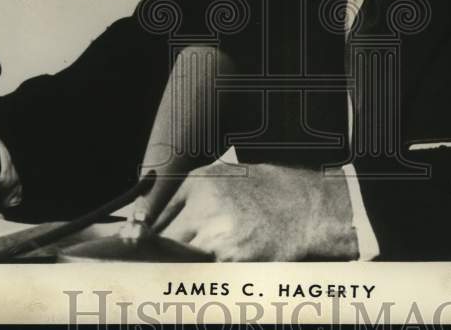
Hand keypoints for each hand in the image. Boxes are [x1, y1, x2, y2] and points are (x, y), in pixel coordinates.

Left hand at [152, 160, 357, 260]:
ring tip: (202, 259)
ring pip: (182, 259)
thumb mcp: (226, 176)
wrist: (307, 208)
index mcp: (200, 182)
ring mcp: (218, 236)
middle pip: (165, 240)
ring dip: (185, 263)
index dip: (150, 233)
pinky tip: (222, 264)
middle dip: (165, 250)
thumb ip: (190, 194)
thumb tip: (154, 221)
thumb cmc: (268, 191)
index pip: (156, 215)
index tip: (143, 244)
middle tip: (167, 258)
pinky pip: (206, 272)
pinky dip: (208, 273)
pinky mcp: (232, 260)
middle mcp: (205, 207)